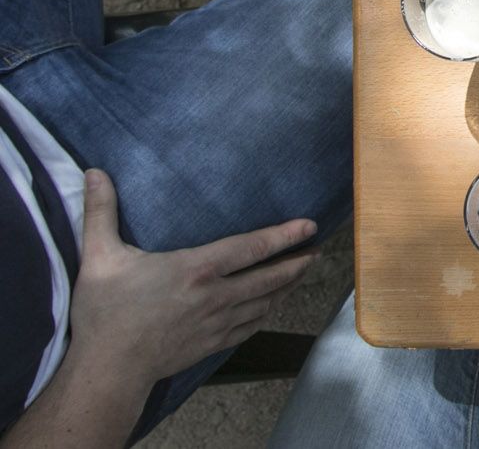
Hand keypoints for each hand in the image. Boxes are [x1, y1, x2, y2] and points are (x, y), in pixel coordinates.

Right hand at [69, 169, 318, 388]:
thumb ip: (100, 213)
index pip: (253, 247)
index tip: (310, 226)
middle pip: (270, 276)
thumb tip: (94, 172)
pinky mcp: (212, 345)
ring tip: (302, 273)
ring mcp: (218, 323)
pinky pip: (250, 326)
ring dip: (287, 286)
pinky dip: (267, 313)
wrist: (108, 370)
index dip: (285, 235)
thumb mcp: (99, 258)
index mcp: (197, 269)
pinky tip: (272, 307)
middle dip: (297, 262)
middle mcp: (216, 295)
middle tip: (318, 251)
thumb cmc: (105, 313)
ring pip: (265, 302)